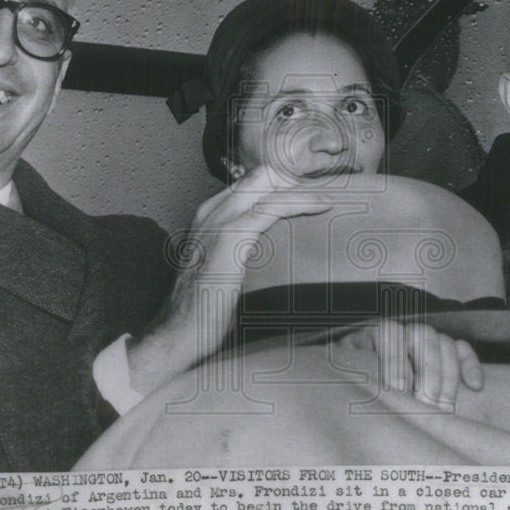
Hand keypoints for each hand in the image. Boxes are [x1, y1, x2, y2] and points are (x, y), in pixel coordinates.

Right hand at [125, 166, 332, 394]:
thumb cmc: (203, 312)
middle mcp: (212, 210)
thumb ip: (243, 256)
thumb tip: (280, 262)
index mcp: (209, 216)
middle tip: (328, 195)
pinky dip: (301, 203)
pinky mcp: (230, 237)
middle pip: (262, 175)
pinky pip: (272, 207)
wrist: (178, 334)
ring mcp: (219, 221)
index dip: (284, 183)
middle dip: (298, 178)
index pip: (252, 184)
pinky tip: (323, 207)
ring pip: (269, 185)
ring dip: (304, 189)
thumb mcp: (222, 272)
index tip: (314, 193)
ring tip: (331, 198)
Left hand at [337, 320, 482, 409]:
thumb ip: (350, 370)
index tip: (399, 391)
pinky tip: (475, 387)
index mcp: (376, 330)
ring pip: (445, 343)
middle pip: (423, 338)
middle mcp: (405, 328)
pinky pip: (464, 349)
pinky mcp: (446, 347)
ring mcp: (428, 336)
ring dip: (448, 376)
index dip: (395, 362)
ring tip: (443, 408)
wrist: (362, 364)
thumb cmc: (353, 371)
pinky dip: (472, 365)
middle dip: (427, 374)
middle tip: (426, 406)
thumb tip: (350, 386)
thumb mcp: (345, 366)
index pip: (390, 334)